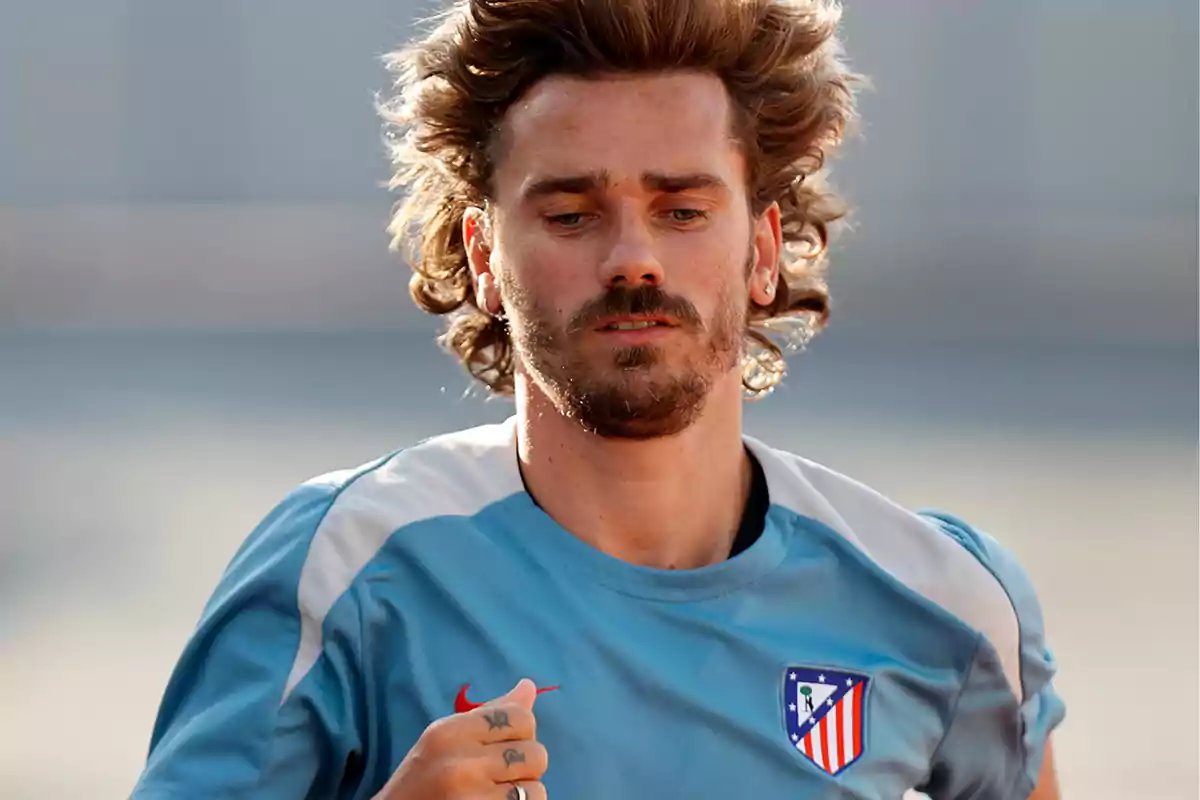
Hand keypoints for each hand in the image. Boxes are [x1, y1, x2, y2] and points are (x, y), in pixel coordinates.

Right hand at [373, 678, 547, 799]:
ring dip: (523, 793)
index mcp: (450, 732)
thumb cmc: (422, 779)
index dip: (523, 732)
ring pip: (535, 788)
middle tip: (500, 775)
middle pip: (535, 753)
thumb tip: (529, 686)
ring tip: (496, 793)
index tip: (507, 745)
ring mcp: (472, 797)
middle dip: (526, 766)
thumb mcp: (446, 739)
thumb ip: (489, 715)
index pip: (519, 717)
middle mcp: (462, 763)